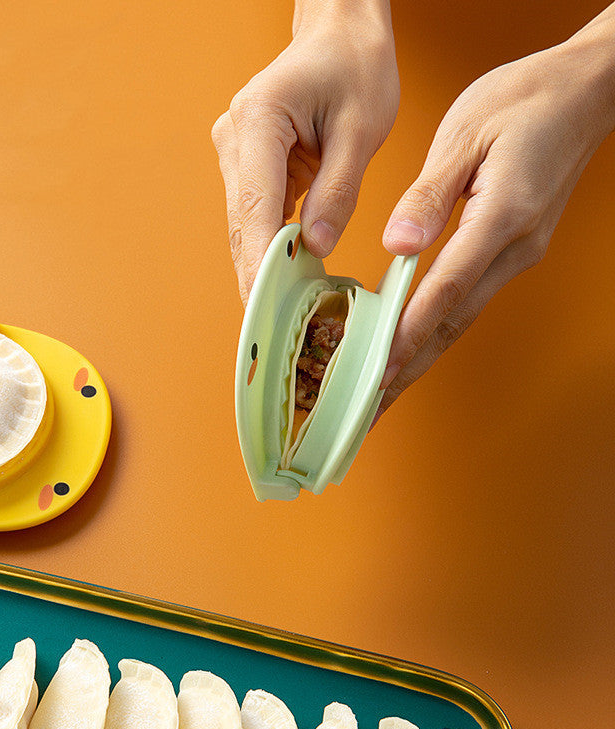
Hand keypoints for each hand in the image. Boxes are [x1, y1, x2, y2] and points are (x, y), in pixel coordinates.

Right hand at [211, 1, 397, 304]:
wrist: (337, 34)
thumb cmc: (354, 66)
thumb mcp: (361, 127)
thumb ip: (338, 190)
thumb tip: (314, 247)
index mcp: (259, 122)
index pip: (256, 208)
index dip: (260, 264)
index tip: (265, 311)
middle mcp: (235, 141)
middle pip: (243, 226)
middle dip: (258, 280)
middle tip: (273, 335)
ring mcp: (236, 155)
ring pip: (245, 229)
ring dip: (262, 272)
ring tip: (281, 320)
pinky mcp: (247, 168)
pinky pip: (256, 219)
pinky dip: (270, 252)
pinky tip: (286, 284)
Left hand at [376, 15, 614, 418]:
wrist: (584, 90)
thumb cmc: (525, 101)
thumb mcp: (466, 134)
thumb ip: (429, 195)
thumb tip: (397, 243)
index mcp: (501, 217)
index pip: (445, 289)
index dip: (409, 333)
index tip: (376, 369)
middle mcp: (514, 249)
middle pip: (452, 323)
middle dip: (408, 370)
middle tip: (370, 411)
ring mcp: (517, 255)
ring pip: (460, 320)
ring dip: (419, 360)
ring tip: (381, 394)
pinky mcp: (512, 252)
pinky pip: (466, 302)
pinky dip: (434, 332)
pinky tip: (410, 348)